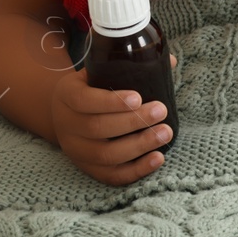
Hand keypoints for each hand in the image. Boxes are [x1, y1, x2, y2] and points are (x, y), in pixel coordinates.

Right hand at [48, 57, 175, 185]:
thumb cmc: (93, 88)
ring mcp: (76, 150)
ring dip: (139, 145)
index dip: (111, 101)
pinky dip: (136, 170)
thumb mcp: (100, 71)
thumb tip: (171, 60)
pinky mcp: (88, 168)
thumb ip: (129, 64)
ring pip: (105, 155)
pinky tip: (158, 158)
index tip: (138, 97)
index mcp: (67, 95)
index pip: (84, 100)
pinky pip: (111, 175)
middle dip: (133, 121)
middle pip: (97, 128)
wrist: (67, 113)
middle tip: (162, 111)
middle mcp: (66, 125)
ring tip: (166, 133)